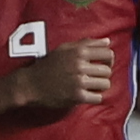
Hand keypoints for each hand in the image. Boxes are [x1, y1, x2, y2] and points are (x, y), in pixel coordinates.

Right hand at [6, 39, 122, 112]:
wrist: (30, 84)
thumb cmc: (47, 65)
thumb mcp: (64, 49)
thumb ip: (86, 43)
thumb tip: (107, 41)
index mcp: (78, 51)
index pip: (108, 54)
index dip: (109, 60)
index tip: (102, 64)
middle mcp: (79, 65)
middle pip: (107, 71)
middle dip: (102, 75)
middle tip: (92, 77)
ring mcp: (78, 81)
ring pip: (105, 84)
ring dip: (99, 86)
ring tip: (88, 85)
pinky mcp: (77, 96)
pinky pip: (98, 97)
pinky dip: (93, 97)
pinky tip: (84, 94)